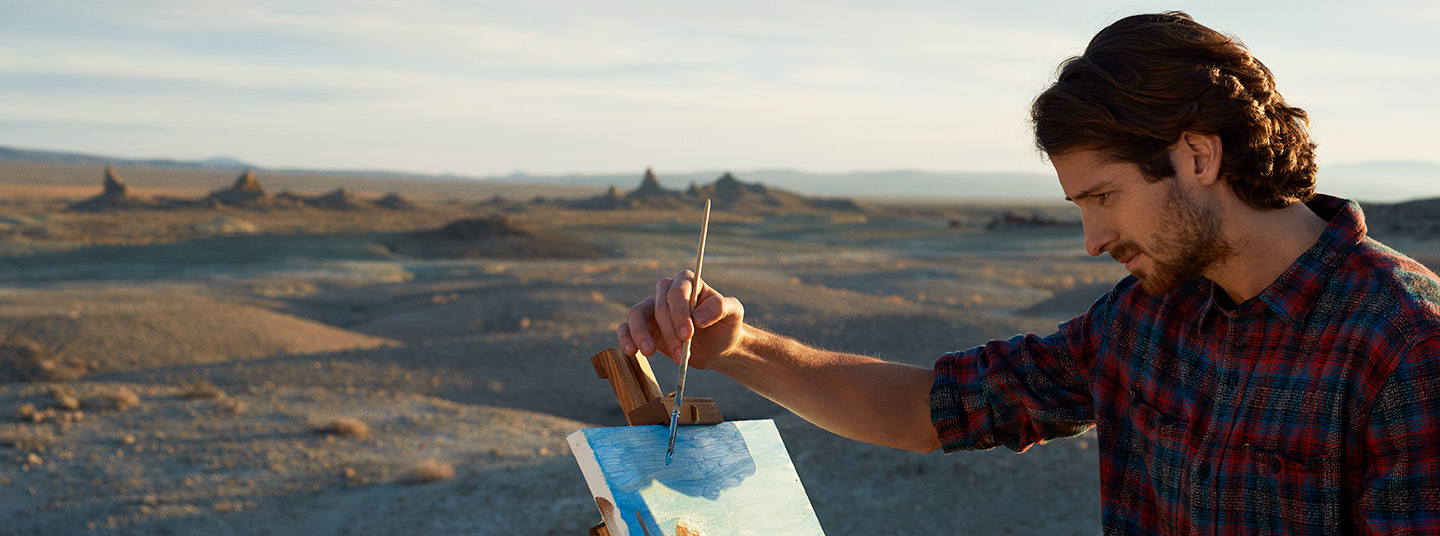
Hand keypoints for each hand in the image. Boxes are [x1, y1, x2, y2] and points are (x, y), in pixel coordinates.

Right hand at [617, 270, 744, 369]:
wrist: (718, 347)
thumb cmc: (726, 326)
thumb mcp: (733, 313)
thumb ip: (720, 308)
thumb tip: (698, 316)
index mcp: (688, 282)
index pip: (676, 292)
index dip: (680, 313)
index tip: (688, 335)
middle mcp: (667, 292)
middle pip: (658, 306)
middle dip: (669, 332)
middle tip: (680, 354)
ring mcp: (653, 309)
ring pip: (636, 313)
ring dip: (641, 334)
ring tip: (649, 352)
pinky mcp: (644, 327)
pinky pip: (626, 327)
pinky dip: (626, 338)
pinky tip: (631, 352)